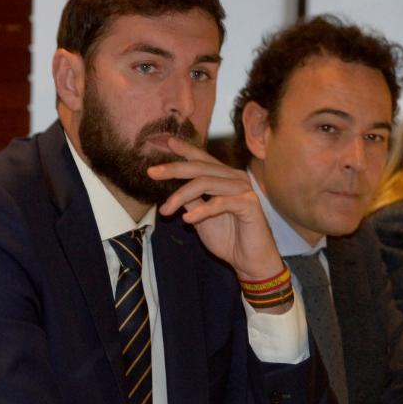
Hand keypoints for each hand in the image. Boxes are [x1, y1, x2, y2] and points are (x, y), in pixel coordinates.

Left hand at [147, 136, 283, 284]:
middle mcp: (236, 178)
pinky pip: (220, 203)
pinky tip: (187, 219)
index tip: (167, 142)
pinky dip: (202, 211)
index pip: (203, 160)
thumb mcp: (200, 216)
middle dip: (174, 169)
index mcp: (225, 178)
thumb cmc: (228, 238)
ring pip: (206, 183)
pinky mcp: (249, 204)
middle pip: (201, 168)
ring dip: (182, 196)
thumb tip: (170, 187)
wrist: (250, 261)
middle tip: (152, 172)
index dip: (185, 150)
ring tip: (166, 210)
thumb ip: (190, 199)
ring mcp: (244, 189)